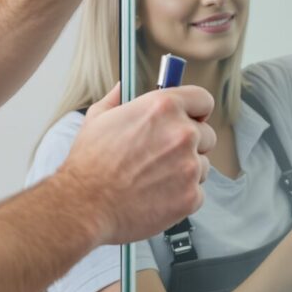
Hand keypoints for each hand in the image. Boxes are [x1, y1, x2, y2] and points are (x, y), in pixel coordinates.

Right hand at [61, 82, 215, 244]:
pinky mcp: (191, 196)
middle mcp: (182, 133)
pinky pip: (197, 192)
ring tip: (154, 178)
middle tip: (163, 156)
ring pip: (203, 166)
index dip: (197, 110)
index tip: (193, 118)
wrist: (85, 204)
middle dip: (190, 145)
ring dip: (185, 171)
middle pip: (207, 135)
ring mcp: (190, 166)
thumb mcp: (99, 118)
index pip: (203, 100)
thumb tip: (123, 87)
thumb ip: (118, 98)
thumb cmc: (90, 163)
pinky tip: (156, 195)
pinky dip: (181, 196)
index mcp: (163, 107)